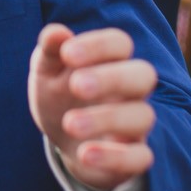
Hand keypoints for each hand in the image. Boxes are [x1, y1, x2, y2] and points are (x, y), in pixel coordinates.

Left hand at [29, 23, 156, 190]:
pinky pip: (140, 158)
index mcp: (112, 62)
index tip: (67, 54)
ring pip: (143, 116)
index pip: (120, 43)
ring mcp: (135, 125)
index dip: (98, 45)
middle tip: (75, 85)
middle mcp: (131, 90)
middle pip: (143, 75)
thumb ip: (50, 50)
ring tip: (69, 124)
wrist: (63, 140)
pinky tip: (85, 154)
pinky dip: (115, 157)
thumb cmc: (60, 95)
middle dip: (111, 78)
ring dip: (107, 119)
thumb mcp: (47, 71)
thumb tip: (57, 33)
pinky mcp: (133, 157)